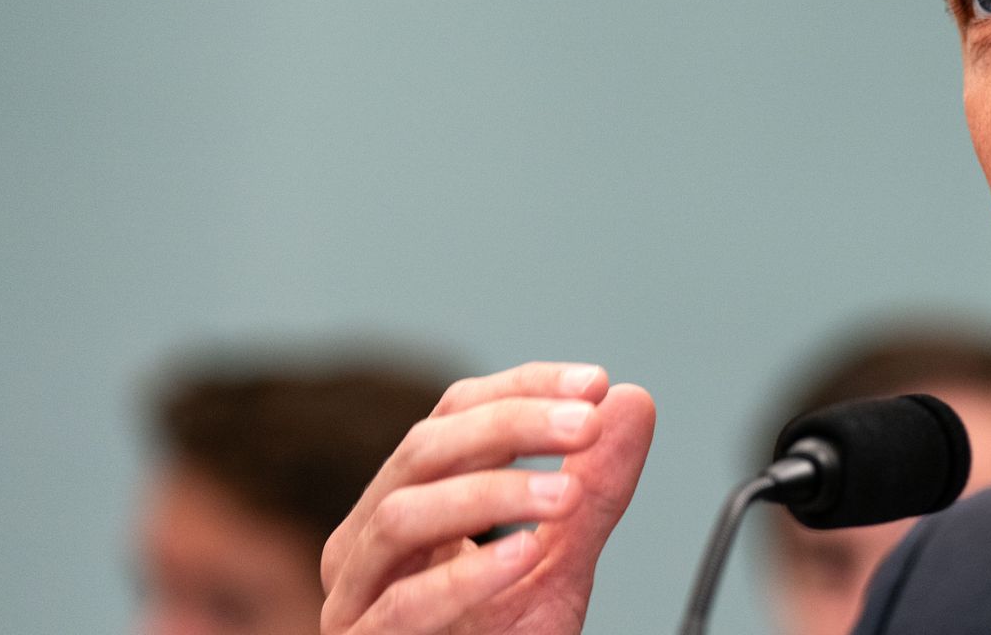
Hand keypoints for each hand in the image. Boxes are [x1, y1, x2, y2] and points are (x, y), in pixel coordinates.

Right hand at [320, 363, 656, 634]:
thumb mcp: (559, 564)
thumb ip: (594, 491)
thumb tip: (634, 401)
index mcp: (411, 499)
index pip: (454, 413)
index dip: (523, 388)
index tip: (594, 384)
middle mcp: (369, 537)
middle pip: (426, 449)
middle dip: (512, 426)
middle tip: (587, 423)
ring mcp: (356, 593)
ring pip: (403, 516)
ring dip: (492, 495)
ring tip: (565, 494)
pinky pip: (402, 605)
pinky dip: (466, 577)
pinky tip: (523, 556)